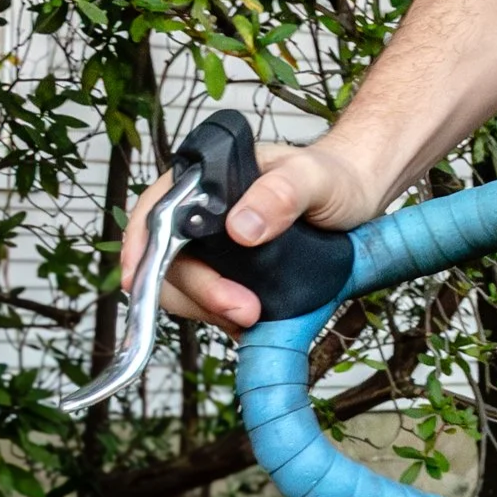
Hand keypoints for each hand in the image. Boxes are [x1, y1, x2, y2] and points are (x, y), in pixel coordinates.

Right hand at [117, 139, 389, 333]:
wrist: (358, 196)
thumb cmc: (334, 175)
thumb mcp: (315, 178)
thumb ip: (282, 194)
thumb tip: (241, 228)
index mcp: (207, 178)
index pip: (155, 211)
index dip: (139, 247)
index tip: (137, 281)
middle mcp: (201, 211)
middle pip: (166, 259)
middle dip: (196, 291)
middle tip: (241, 311)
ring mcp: (212, 244)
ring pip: (183, 286)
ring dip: (208, 308)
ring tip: (250, 317)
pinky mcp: (229, 271)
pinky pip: (208, 300)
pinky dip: (221, 315)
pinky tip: (249, 321)